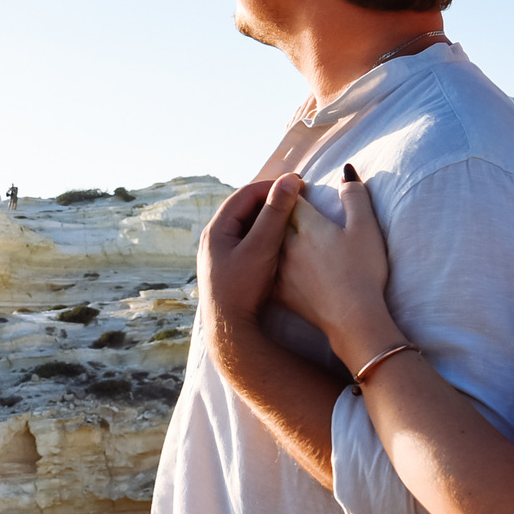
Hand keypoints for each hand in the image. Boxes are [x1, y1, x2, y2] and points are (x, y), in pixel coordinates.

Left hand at [196, 175, 304, 347]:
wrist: (230, 331)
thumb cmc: (243, 288)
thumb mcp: (262, 247)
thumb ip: (275, 213)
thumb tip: (289, 181)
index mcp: (216, 229)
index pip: (246, 194)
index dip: (273, 185)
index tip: (299, 184)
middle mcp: (213, 238)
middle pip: (245, 208)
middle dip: (272, 199)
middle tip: (299, 197)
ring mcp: (220, 254)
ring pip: (247, 225)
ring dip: (270, 217)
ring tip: (294, 215)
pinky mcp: (228, 268)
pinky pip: (248, 241)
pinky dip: (266, 235)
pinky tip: (283, 241)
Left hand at [278, 167, 401, 364]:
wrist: (351, 320)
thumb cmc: (363, 272)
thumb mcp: (366, 228)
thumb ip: (356, 196)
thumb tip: (346, 171)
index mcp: (306, 225)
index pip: (292, 198)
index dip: (295, 189)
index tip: (301, 187)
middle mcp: (286, 244)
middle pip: (274, 218)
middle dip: (278, 207)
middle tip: (287, 202)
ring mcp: (279, 268)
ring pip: (267, 242)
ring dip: (270, 232)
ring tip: (278, 227)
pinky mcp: (278, 291)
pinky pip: (267, 268)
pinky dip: (268, 259)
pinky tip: (270, 259)